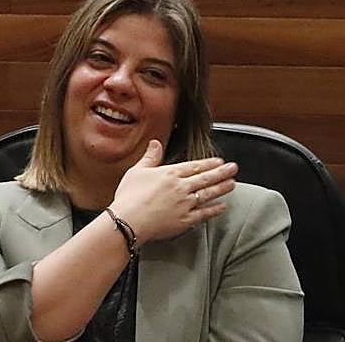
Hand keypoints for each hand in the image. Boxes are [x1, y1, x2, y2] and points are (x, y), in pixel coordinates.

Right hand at [110, 139, 238, 243]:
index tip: (219, 161)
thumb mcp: (137, 171)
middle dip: (222, 172)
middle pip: (206, 178)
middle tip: (234, 168)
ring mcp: (185, 204)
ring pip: (208, 194)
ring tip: (233, 184)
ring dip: (222, 188)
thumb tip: (156, 143)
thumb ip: (150, 157)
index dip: (208, 163)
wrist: (129, 220)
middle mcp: (181, 187)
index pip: (194, 166)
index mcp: (169, 173)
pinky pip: (204, 214)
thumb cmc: (129, 195)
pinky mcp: (185, 220)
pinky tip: (222, 206)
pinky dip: (215, 210)